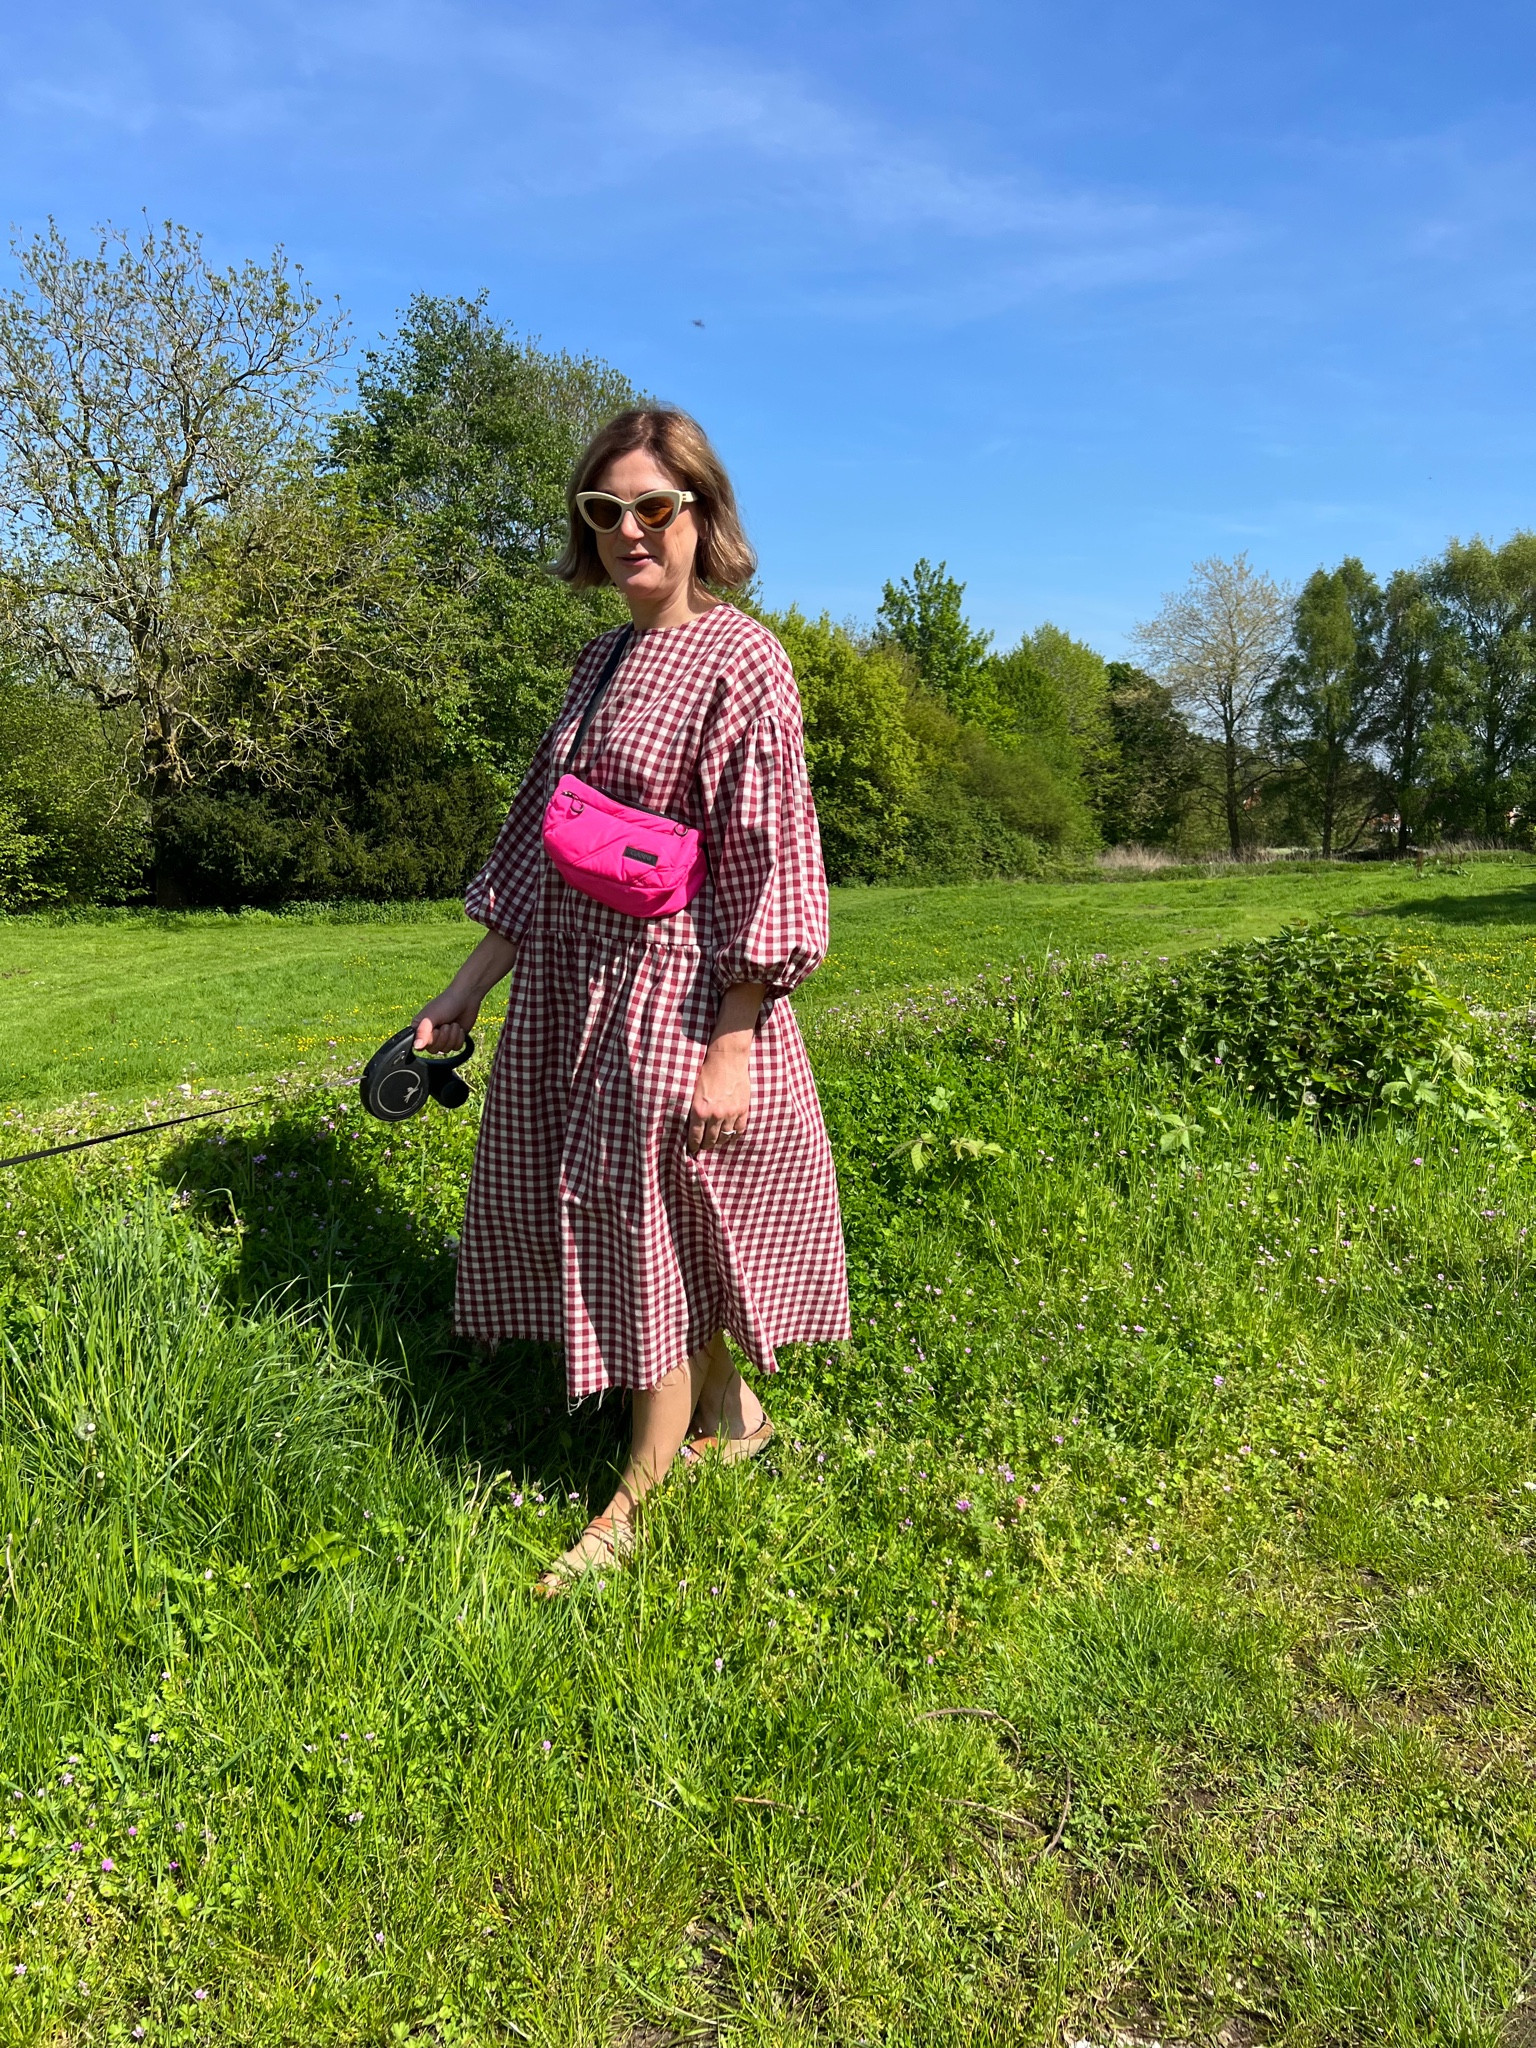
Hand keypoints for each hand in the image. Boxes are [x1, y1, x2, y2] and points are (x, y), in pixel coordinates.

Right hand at [412, 989, 478, 1053]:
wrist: (466, 998)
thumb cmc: (445, 1003)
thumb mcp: (431, 1017)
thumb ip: (422, 1032)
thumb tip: (416, 1047)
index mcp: (419, 1029)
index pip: (420, 1047)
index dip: (431, 1041)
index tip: (437, 1030)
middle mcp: (429, 1035)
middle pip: (434, 1050)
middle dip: (444, 1037)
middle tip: (446, 1024)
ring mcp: (443, 1038)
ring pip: (446, 1050)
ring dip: (453, 1036)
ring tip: (453, 1024)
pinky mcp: (454, 1039)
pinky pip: (456, 1048)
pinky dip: (460, 1038)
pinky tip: (459, 1028)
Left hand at [688, 1040, 750, 1155]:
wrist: (727, 1058)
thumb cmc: (707, 1070)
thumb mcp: (693, 1090)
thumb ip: (694, 1108)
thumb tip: (690, 1124)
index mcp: (700, 1110)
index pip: (695, 1136)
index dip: (694, 1145)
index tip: (693, 1149)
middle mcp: (715, 1114)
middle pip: (710, 1139)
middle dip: (706, 1145)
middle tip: (703, 1147)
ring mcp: (731, 1113)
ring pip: (725, 1136)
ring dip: (719, 1141)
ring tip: (716, 1142)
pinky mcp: (743, 1109)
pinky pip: (739, 1130)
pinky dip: (734, 1135)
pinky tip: (730, 1135)